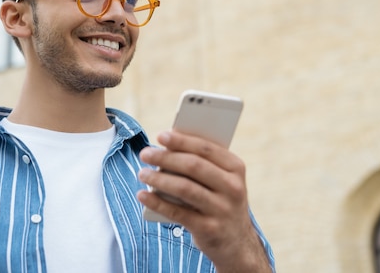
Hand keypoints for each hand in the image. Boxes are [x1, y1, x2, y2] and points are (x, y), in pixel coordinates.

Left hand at [137, 131, 270, 272]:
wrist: (237, 243)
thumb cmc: (220, 201)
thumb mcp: (222, 181)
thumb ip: (202, 164)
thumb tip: (167, 147)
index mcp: (235, 168)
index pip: (206, 149)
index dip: (182, 141)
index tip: (161, 136)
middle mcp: (233, 188)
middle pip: (194, 166)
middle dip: (166, 157)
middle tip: (145, 153)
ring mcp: (222, 209)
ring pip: (184, 188)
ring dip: (159, 179)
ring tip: (142, 173)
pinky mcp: (209, 229)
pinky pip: (178, 213)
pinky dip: (157, 203)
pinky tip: (143, 195)